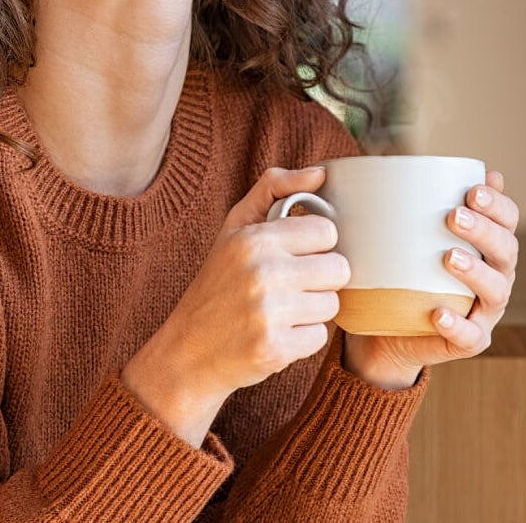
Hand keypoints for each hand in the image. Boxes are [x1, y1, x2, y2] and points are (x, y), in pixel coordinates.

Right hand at [122, 166, 350, 445]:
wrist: (187, 351)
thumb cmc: (217, 282)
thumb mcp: (235, 227)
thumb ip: (274, 188)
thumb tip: (321, 173)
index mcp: (255, 239)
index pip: (326, 231)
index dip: (316, 244)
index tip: (296, 254)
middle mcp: (262, 273)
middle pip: (338, 269)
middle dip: (320, 279)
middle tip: (292, 285)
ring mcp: (269, 313)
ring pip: (332, 305)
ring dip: (312, 310)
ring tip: (282, 310)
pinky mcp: (275, 349)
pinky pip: (320, 338)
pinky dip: (303, 339)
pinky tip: (277, 333)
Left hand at [344, 170, 518, 387]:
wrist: (387, 327)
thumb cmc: (403, 268)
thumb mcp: (408, 233)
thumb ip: (419, 201)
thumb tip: (419, 163)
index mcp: (488, 245)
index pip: (507, 220)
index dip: (498, 205)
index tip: (472, 190)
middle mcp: (496, 275)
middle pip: (506, 251)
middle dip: (485, 231)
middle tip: (454, 216)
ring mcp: (485, 311)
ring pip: (496, 291)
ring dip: (476, 273)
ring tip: (449, 257)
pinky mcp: (469, 341)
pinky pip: (470, 336)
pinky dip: (457, 325)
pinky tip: (439, 314)